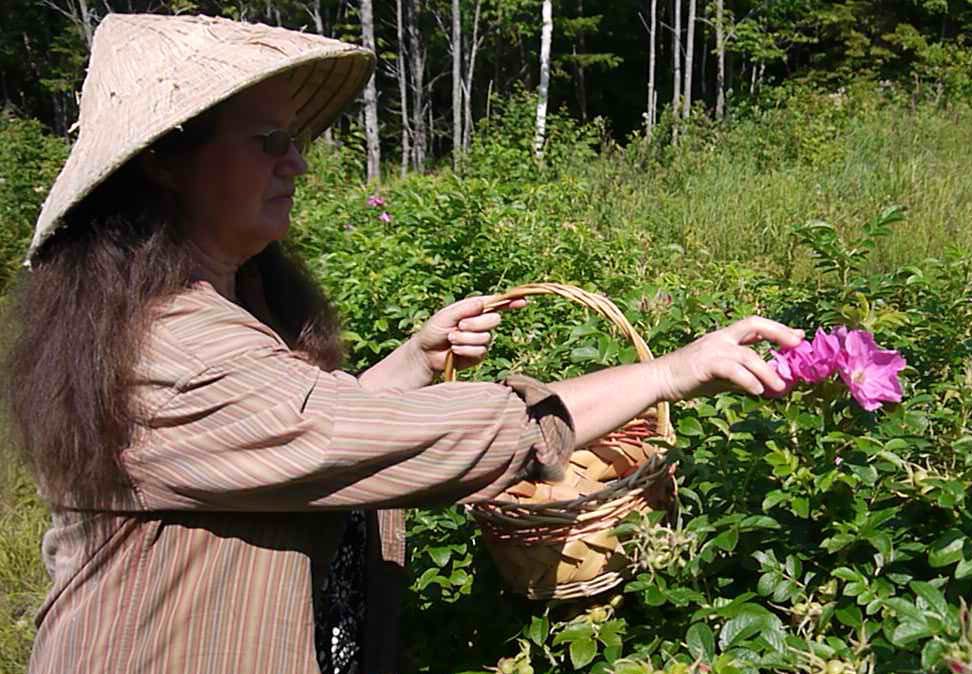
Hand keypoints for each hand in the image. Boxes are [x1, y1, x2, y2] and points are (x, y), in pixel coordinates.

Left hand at [411, 295, 526, 373]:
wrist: (426, 353)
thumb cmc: (433, 330)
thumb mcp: (446, 315)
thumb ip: (464, 309)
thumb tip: (483, 302)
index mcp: (474, 310)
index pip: (496, 304)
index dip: (510, 302)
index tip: (523, 301)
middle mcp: (480, 323)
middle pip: (494, 320)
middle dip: (476, 324)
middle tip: (460, 326)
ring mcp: (481, 339)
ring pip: (486, 337)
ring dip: (466, 338)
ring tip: (452, 339)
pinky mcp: (479, 355)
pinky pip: (481, 351)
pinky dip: (465, 349)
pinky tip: (455, 351)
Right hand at [655, 316, 803, 400]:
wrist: (660, 380)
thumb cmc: (689, 378)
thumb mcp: (720, 376)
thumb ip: (742, 375)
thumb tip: (768, 385)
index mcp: (724, 338)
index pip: (755, 326)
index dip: (778, 329)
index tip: (799, 336)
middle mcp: (720, 338)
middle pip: (754, 324)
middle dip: (778, 332)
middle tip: (797, 345)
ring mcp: (712, 349)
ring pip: (747, 354)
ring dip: (767, 371)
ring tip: (780, 387)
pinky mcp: (705, 363)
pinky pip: (732, 370)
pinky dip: (748, 380)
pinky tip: (758, 391)